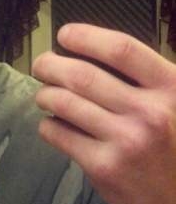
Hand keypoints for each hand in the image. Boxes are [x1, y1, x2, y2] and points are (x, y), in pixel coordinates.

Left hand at [32, 23, 175, 203]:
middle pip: (82, 76)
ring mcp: (126, 142)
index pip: (122, 49)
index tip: (65, 35)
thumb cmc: (173, 144)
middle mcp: (150, 113)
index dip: (86, 37)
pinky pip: (58, 134)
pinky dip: (48, 125)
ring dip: (45, 94)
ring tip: (44, 95)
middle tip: (42, 65)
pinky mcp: (104, 167)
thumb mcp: (173, 103)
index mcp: (171, 89)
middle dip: (51, 65)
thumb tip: (88, 50)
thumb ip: (144, 78)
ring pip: (63, 103)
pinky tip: (53, 124)